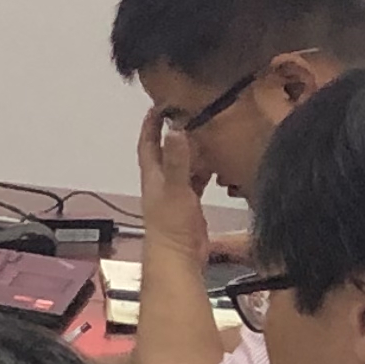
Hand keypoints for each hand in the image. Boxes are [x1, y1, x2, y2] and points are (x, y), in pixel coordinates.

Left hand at [131, 100, 207, 252]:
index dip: (150, 124)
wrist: (178, 258)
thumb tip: (175, 129)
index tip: (158, 104)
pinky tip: (217, 166)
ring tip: (209, 135)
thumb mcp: (176, 188)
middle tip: (192, 115)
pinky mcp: (189, 206)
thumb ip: (176, 160)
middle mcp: (161, 182)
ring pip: (183, 165)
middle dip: (175, 133)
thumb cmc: (172, 225)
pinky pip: (196, 181)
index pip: (147, 143)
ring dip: (192, 151)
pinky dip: (204, 171)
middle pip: (166, 152)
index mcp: (153, 176)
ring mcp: (175, 194)